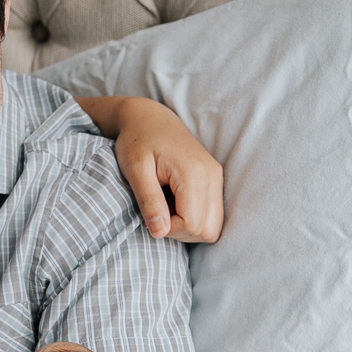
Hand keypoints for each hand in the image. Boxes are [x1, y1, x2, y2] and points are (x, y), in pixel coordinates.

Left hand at [113, 97, 223, 242]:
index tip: (151, 214)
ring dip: (188, 225)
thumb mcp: (135, 170)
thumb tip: (159, 233)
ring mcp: (217, 177)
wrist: (149, 118)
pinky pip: (212, 214)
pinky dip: (194, 216)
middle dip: (181, 231)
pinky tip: (174, 201)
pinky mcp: (215, 178)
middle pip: (208, 231)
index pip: (192, 224)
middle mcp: (212, 176)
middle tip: (158, 212)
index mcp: (193, 172)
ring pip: (213, 226)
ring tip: (166, 205)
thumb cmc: (137, 141)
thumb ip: (149, 201)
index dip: (169, 229)